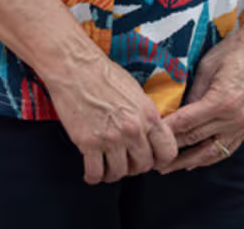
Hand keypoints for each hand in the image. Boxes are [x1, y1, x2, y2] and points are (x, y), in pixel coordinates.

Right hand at [47, 54, 179, 184]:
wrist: (75, 67)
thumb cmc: (103, 74)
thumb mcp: (136, 92)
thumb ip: (146, 116)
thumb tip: (150, 134)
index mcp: (149, 115)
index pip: (168, 151)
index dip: (160, 160)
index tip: (152, 160)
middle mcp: (133, 129)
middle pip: (143, 166)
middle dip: (134, 167)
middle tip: (125, 161)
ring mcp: (111, 138)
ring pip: (120, 173)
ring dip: (113, 173)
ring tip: (107, 166)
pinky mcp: (88, 143)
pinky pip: (95, 173)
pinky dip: (93, 176)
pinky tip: (92, 171)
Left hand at [158, 21, 243, 172]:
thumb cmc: (234, 50)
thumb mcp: (207, 67)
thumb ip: (193, 93)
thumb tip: (176, 112)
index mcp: (221, 101)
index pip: (185, 123)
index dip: (165, 132)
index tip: (148, 136)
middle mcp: (233, 118)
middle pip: (195, 139)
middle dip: (171, 150)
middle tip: (150, 156)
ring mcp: (243, 125)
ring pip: (211, 152)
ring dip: (188, 161)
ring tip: (168, 168)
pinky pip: (227, 149)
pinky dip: (209, 158)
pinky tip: (195, 162)